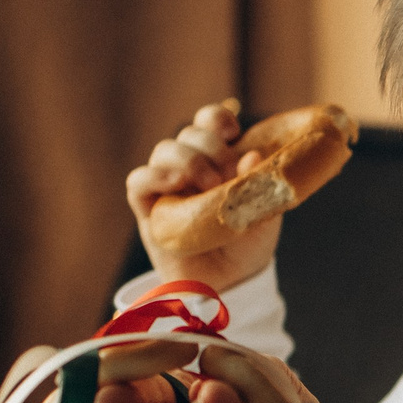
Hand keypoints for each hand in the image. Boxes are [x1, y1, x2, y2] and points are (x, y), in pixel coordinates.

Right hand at [126, 99, 281, 291]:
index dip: (218, 120)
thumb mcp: (263, 213)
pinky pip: (138, 182)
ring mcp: (167, 184)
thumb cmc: (245, 242)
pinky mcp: (147, 208)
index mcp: (218, 157)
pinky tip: (175, 183)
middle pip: (189, 134)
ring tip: (211, 185)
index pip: (210, 122)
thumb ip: (260, 185)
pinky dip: (153, 176)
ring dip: (188, 160)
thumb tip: (253, 156)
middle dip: (211, 148)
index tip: (235, 133)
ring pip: (164, 151)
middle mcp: (189, 165)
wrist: (230, 282)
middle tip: (229, 175)